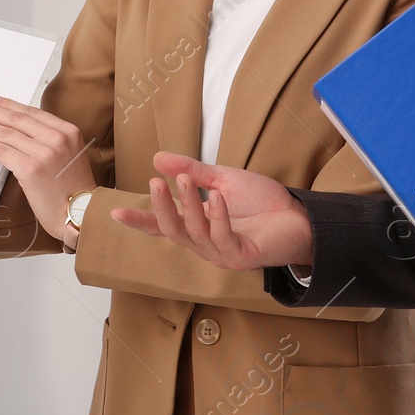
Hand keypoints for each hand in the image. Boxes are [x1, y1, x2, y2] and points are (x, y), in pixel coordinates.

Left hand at [0, 95, 94, 246]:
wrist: (80, 212)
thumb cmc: (74, 188)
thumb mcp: (71, 153)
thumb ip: (51, 139)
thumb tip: (19, 130)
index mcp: (68, 131)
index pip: (31, 112)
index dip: (8, 105)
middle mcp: (57, 138)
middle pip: (16, 119)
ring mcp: (44, 153)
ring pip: (7, 133)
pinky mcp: (30, 169)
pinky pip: (2, 152)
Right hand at [109, 151, 314, 268]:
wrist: (300, 217)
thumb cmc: (263, 202)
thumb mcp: (223, 179)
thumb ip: (193, 171)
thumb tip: (158, 158)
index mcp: (197, 226)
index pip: (162, 225)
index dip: (139, 219)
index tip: (114, 211)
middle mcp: (204, 243)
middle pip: (173, 230)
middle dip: (161, 207)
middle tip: (154, 182)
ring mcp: (221, 253)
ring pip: (194, 233)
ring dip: (188, 206)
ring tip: (184, 180)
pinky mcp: (241, 256)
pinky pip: (223, 238)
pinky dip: (218, 217)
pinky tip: (216, 198)